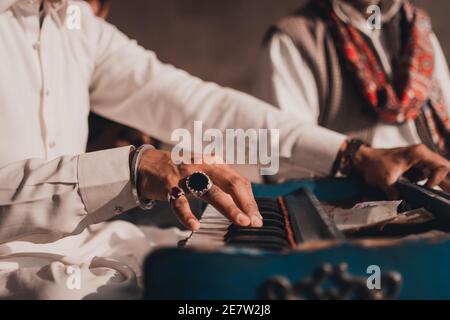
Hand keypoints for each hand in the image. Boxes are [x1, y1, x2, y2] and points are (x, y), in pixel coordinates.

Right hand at [135, 149, 262, 230]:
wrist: (148, 164)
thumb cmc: (181, 173)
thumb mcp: (204, 173)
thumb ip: (222, 186)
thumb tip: (244, 209)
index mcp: (215, 164)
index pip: (239, 181)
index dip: (250, 200)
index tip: (257, 218)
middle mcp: (204, 166)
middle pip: (231, 183)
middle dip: (245, 203)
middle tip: (254, 221)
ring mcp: (186, 175)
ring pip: (211, 191)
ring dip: (228, 207)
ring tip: (240, 221)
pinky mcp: (169, 184)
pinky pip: (180, 201)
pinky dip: (187, 215)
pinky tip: (195, 226)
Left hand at [353, 144, 449, 196]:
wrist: (363, 159)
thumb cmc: (374, 165)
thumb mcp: (385, 181)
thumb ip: (396, 194)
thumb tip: (402, 209)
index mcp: (418, 153)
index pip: (442, 166)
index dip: (438, 179)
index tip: (427, 188)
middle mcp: (422, 155)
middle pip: (444, 168)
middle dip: (447, 182)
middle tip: (447, 194)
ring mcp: (420, 160)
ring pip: (438, 172)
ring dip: (441, 184)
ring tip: (444, 195)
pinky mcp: (416, 167)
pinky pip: (429, 175)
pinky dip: (431, 183)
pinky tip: (432, 192)